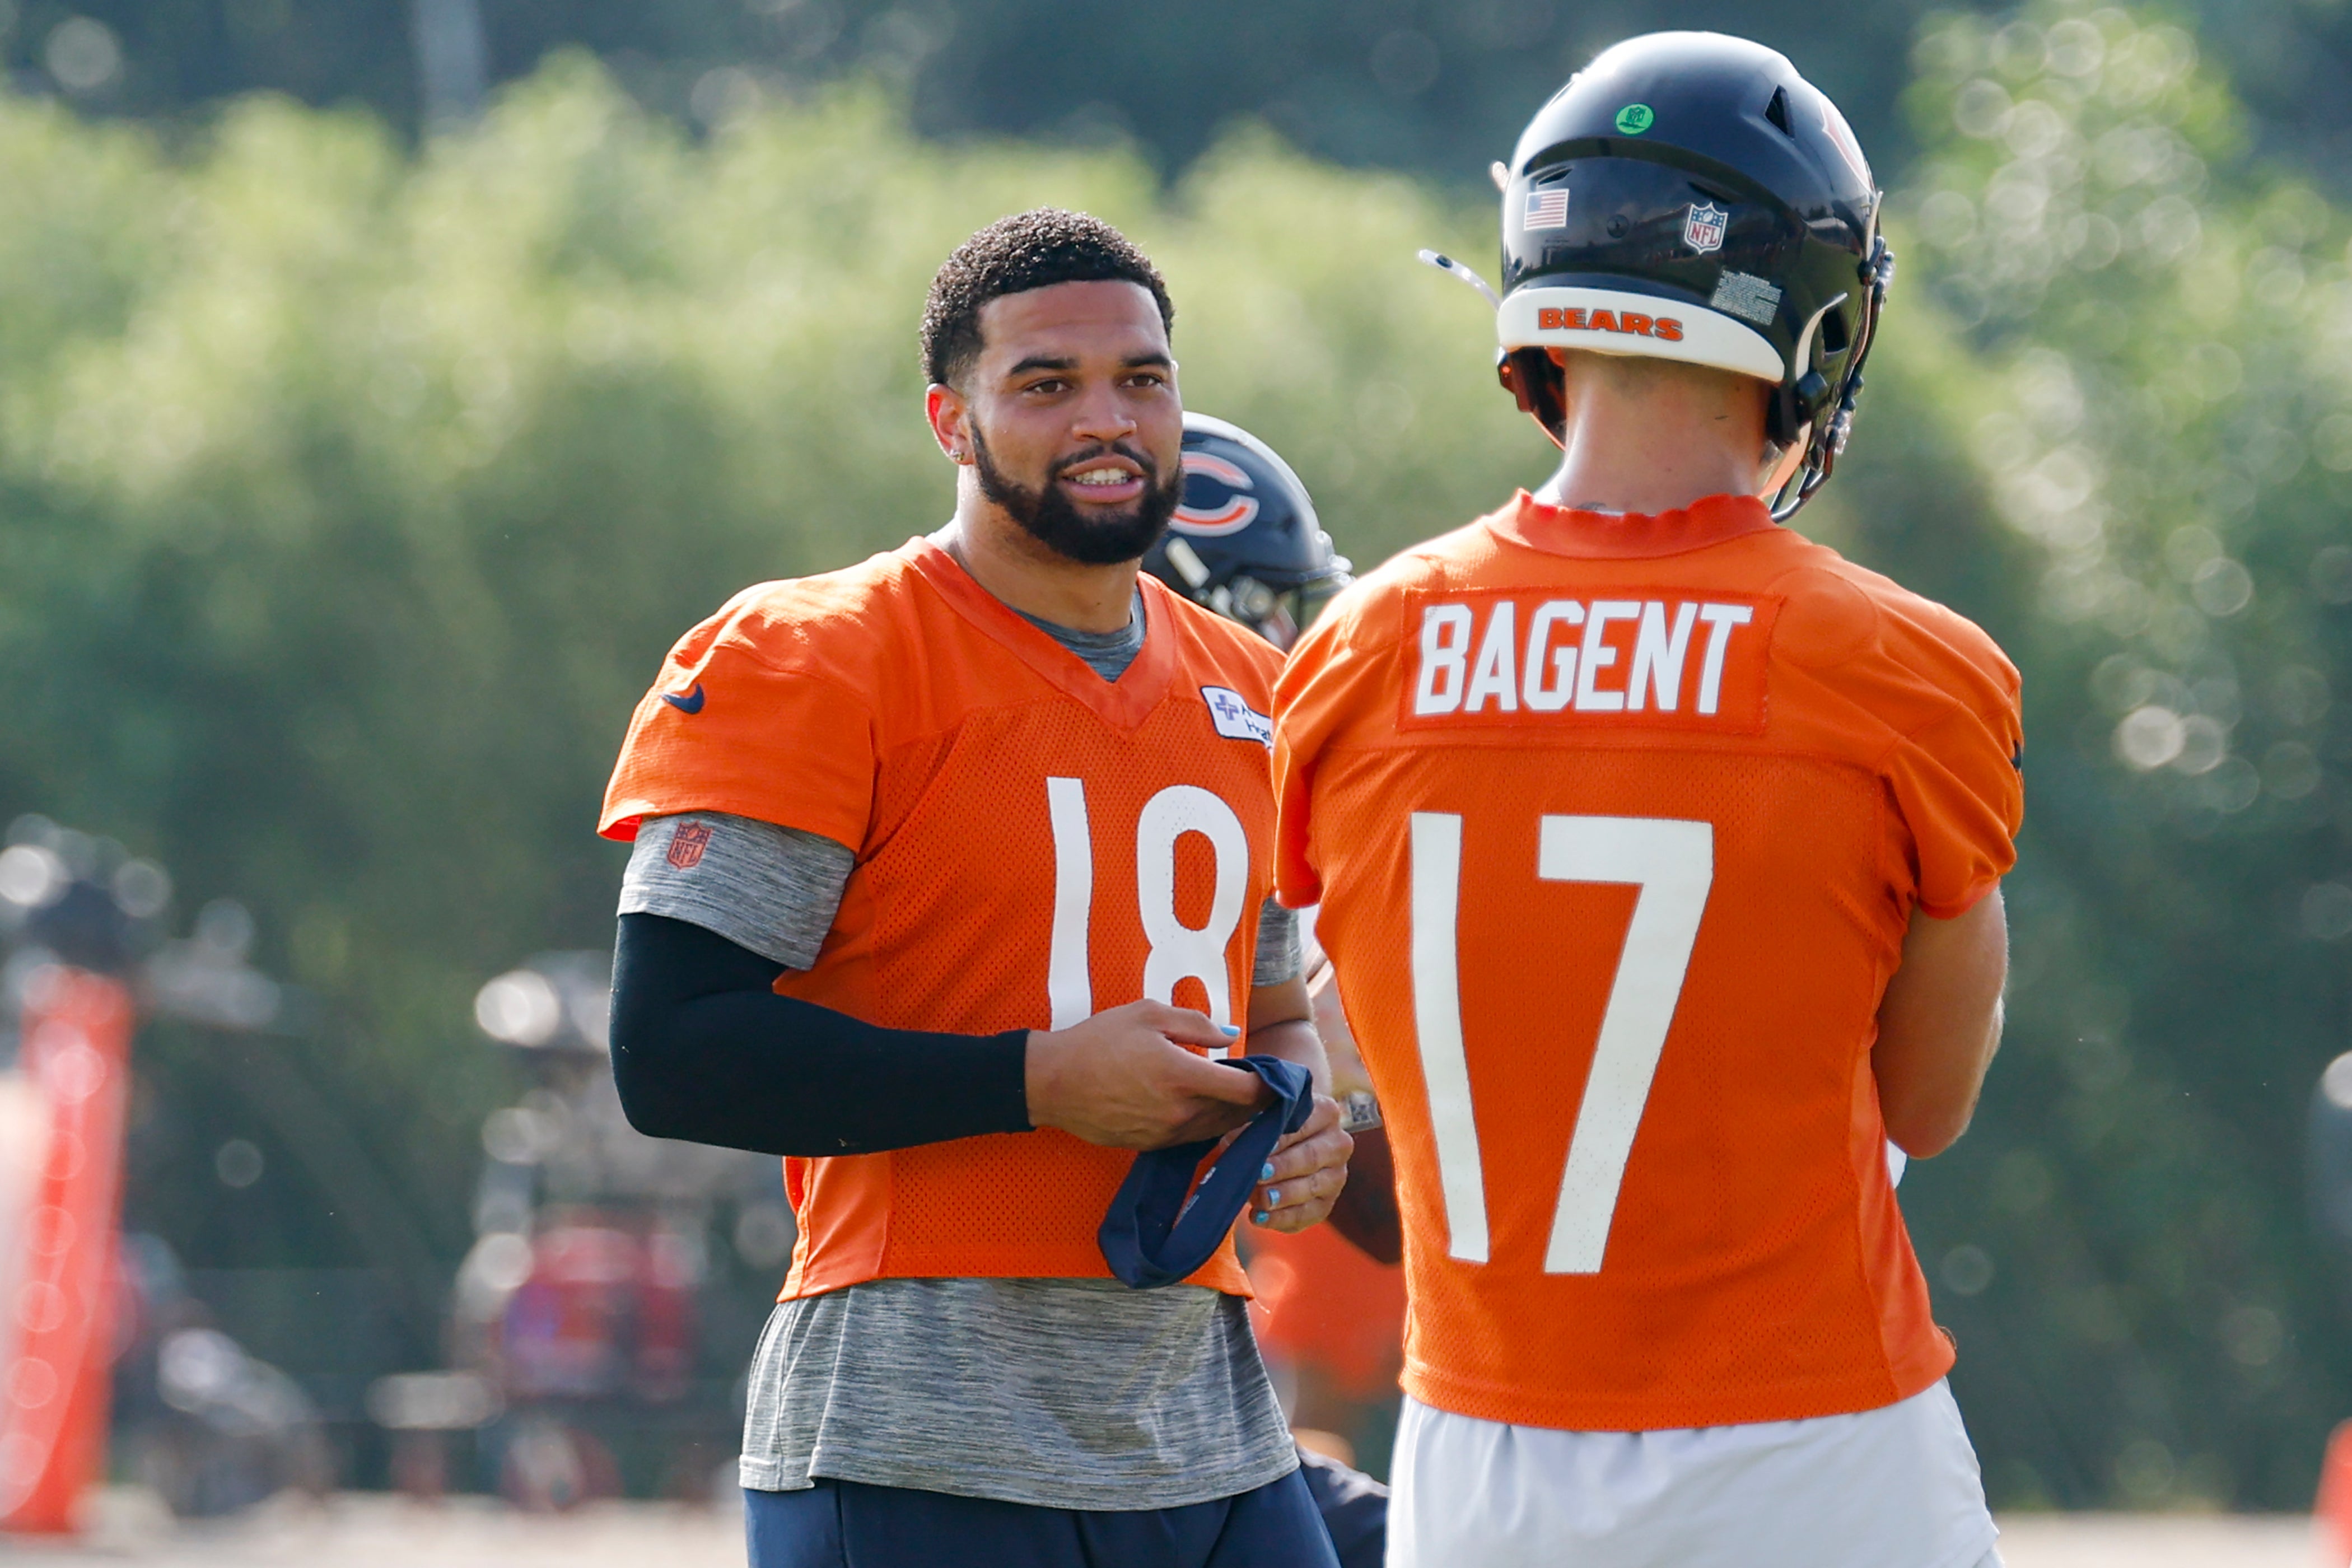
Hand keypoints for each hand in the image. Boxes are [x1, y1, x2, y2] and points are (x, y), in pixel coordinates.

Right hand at [1025, 1001, 1270, 1150]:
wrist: (1052, 1082)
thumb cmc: (1099, 1041)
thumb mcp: (1148, 1014)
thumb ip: (1196, 1023)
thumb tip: (1231, 1037)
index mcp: (1183, 1076)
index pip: (1246, 1092)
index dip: (1267, 1085)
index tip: (1274, 1075)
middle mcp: (1180, 1112)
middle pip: (1235, 1114)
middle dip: (1254, 1100)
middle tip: (1262, 1084)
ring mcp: (1164, 1133)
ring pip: (1215, 1129)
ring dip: (1231, 1114)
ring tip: (1236, 1095)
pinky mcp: (1149, 1145)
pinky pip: (1190, 1137)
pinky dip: (1205, 1124)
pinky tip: (1202, 1107)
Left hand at [1246, 1093, 1351, 1233]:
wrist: (1289, 1144)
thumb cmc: (1271, 1124)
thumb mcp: (1263, 1114)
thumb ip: (1251, 1123)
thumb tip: (1231, 1143)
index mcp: (1325, 1113)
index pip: (1304, 1124)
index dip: (1280, 1138)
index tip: (1259, 1148)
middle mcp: (1338, 1144)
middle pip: (1311, 1157)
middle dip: (1282, 1168)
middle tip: (1258, 1175)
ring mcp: (1336, 1176)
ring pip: (1312, 1188)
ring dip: (1282, 1195)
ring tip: (1257, 1199)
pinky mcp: (1326, 1203)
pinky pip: (1307, 1215)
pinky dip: (1280, 1218)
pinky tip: (1258, 1218)